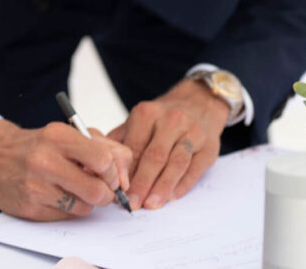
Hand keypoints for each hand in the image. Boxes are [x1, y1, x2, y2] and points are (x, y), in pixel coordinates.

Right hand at [0, 119, 131, 220]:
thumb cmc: (42, 145)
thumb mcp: (72, 133)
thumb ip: (105, 148)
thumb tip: (124, 177)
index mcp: (58, 136)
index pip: (102, 160)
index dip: (113, 172)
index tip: (110, 175)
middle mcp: (44, 161)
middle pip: (96, 190)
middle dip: (106, 194)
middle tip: (102, 190)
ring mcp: (34, 186)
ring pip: (83, 208)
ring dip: (87, 202)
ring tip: (76, 190)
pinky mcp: (28, 208)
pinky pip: (66, 217)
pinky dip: (69, 210)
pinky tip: (59, 196)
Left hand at [108, 79, 229, 210]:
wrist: (199, 102)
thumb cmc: (163, 118)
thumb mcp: (140, 120)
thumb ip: (120, 140)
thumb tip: (96, 166)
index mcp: (147, 113)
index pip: (134, 147)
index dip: (125, 172)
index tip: (116, 192)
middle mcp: (171, 120)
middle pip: (155, 156)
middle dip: (142, 183)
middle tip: (132, 204)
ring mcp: (193, 132)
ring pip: (176, 163)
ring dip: (162, 187)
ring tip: (151, 204)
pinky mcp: (209, 146)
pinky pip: (194, 169)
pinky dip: (182, 185)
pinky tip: (171, 197)